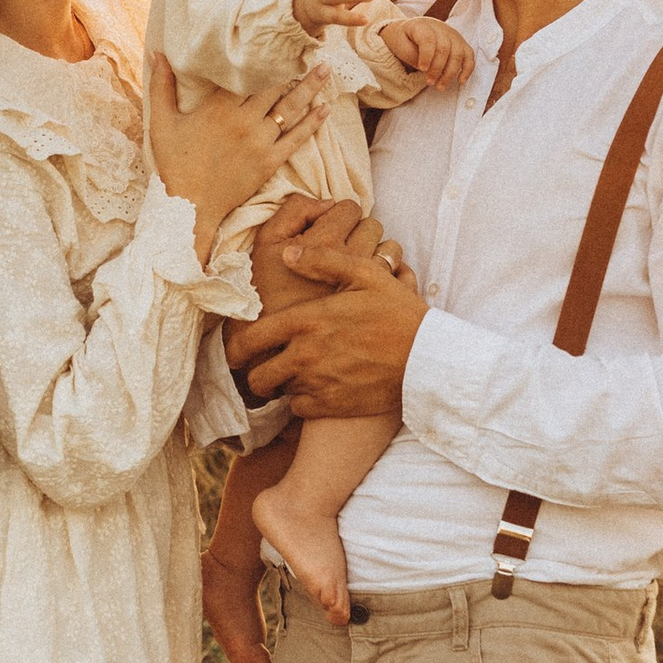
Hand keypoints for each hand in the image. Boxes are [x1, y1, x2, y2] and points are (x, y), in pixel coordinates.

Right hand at [147, 56, 326, 263]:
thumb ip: (161, 86)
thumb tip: (158, 53)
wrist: (189, 207)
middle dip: (293, 67)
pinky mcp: (270, 162)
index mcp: (219, 108)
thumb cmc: (173, 164)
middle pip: (275, 87)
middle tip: (310, 48)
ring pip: (290, 108)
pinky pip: (297, 138)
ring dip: (310, 87)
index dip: (266, 56)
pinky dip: (313, 122)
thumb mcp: (161, 122)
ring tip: (325, 69)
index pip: (248, 74)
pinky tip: (326, 107)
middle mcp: (244, 121)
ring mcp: (260, 142)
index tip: (279, 41)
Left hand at [228, 238, 427, 418]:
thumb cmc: (399, 314)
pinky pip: (299, 409)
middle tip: (261, 368)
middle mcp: (306, 354)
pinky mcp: (332, 405)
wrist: (427, 360)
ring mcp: (318, 383)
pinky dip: (301, 402)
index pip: (250, 338)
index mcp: (308, 320)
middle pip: (258, 375)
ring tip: (290, 377)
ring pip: (278, 392)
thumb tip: (286, 253)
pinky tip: (312, 390)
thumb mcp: (366, 274)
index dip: (235, 346)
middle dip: (255, 373)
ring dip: (281, 385)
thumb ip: (323, 259)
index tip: (235, 349)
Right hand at [245, 194, 404, 319]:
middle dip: (358, 232)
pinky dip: (394, 275)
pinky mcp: (384, 307)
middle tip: (341, 250)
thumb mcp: (266, 243)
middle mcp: (354, 260)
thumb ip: (294, 211)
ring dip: (377, 252)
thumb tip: (325, 203)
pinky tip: (374, 285)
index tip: (328, 231)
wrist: (273, 348)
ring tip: (358, 268)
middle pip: (372, 226)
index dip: (338, 216)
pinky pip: (403, 277)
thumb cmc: (267, 294)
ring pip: (391, 250)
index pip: (349, 208)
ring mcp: (372, 285)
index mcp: (326, 242)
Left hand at [379, 13, 474, 90]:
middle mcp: (440, 28)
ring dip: (450, 73)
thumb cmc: (405, 39)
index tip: (422, 69)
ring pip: (458, 54)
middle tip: (429, 83)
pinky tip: (460, 81)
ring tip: (440, 87)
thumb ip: (412, 55)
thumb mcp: (401, 45)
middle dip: (437, 69)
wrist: (411, 30)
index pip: (428, 39)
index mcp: (422, 26)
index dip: (427, 55)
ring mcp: (453, 35)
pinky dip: (467, 69)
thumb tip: (427, 69)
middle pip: (444, 48)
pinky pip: (469, 55)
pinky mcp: (460, 43)